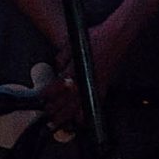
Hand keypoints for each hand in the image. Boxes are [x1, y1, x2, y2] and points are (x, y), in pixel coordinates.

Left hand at [44, 12, 133, 129]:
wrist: (117, 35)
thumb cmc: (97, 36)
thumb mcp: (72, 42)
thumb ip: (62, 56)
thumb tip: (58, 66)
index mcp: (76, 68)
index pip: (58, 85)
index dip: (48, 93)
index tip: (41, 97)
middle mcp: (86, 78)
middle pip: (67, 99)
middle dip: (56, 108)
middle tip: (47, 115)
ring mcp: (95, 83)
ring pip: (79, 104)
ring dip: (68, 114)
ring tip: (60, 122)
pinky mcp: (104, 83)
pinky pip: (95, 101)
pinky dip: (87, 111)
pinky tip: (81, 120)